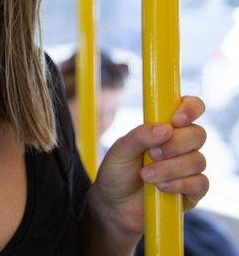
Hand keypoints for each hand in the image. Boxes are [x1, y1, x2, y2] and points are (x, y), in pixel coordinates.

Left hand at [87, 96, 208, 237]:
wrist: (114, 206)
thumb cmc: (116, 173)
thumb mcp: (119, 151)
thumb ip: (138, 136)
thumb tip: (165, 129)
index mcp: (165, 127)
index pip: (190, 108)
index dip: (190, 108)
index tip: (175, 119)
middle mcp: (181, 145)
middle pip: (198, 134)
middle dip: (175, 144)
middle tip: (152, 154)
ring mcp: (189, 168)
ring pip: (198, 160)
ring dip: (170, 168)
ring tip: (146, 176)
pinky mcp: (193, 191)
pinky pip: (200, 183)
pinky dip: (179, 184)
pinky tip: (161, 188)